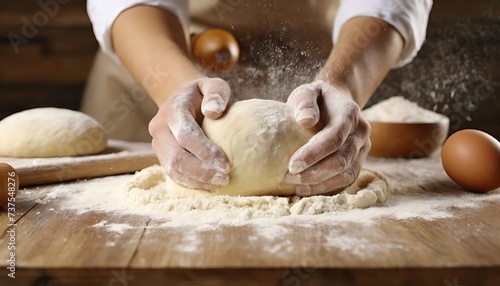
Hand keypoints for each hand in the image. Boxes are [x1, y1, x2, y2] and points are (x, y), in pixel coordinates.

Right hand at [148, 77, 230, 189]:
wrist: (182, 99)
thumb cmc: (203, 94)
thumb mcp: (212, 85)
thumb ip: (216, 93)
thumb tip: (213, 112)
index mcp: (171, 110)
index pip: (186, 135)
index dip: (205, 151)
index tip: (225, 163)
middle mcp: (159, 128)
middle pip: (177, 157)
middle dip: (201, 171)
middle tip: (224, 178)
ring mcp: (158, 144)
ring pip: (172, 169)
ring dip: (196, 180)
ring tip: (219, 184)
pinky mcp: (162, 156)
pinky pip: (173, 174)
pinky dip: (190, 183)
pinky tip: (208, 186)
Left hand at [283, 80, 370, 195]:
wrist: (332, 104)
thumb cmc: (314, 100)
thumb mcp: (306, 92)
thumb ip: (305, 101)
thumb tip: (305, 120)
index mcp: (350, 112)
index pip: (335, 136)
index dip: (314, 153)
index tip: (292, 165)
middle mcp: (361, 131)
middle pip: (342, 159)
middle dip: (315, 173)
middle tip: (289, 177)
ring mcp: (362, 149)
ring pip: (346, 174)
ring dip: (320, 184)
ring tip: (295, 186)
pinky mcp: (358, 162)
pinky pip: (346, 181)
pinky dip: (327, 188)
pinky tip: (306, 190)